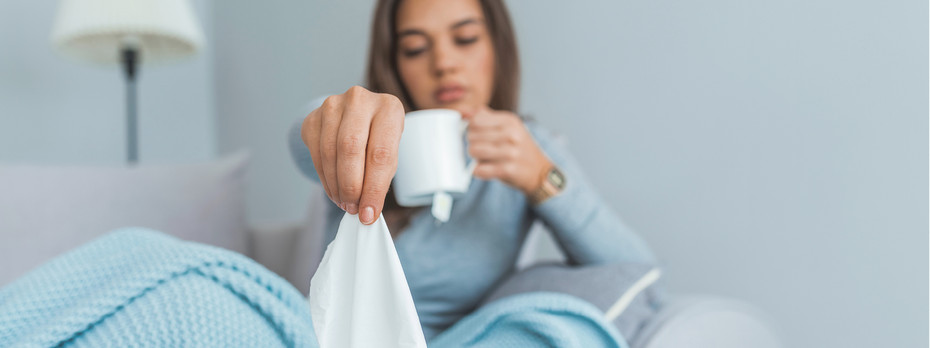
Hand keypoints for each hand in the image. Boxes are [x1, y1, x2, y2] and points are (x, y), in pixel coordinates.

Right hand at [300, 86, 404, 223]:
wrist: (355, 117)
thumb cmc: (378, 138)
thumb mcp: (389, 152)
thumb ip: (380, 178)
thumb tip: (367, 212)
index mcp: (389, 107)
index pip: (380, 153)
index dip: (373, 188)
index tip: (369, 214)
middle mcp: (359, 100)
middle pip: (350, 148)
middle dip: (351, 186)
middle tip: (353, 208)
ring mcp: (333, 105)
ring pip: (330, 152)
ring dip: (336, 185)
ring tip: (345, 202)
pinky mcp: (313, 117)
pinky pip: (316, 153)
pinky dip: (324, 178)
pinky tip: (334, 189)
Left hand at [464, 106, 551, 194]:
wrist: (539, 171)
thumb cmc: (518, 148)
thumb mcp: (509, 127)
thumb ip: (486, 117)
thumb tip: (465, 111)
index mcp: (509, 121)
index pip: (475, 120)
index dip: (471, 129)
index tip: (477, 136)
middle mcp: (511, 134)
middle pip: (472, 135)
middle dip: (472, 144)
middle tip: (482, 150)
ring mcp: (511, 152)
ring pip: (474, 151)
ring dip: (475, 158)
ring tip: (483, 159)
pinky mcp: (508, 169)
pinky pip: (480, 169)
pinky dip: (478, 171)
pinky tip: (485, 170)